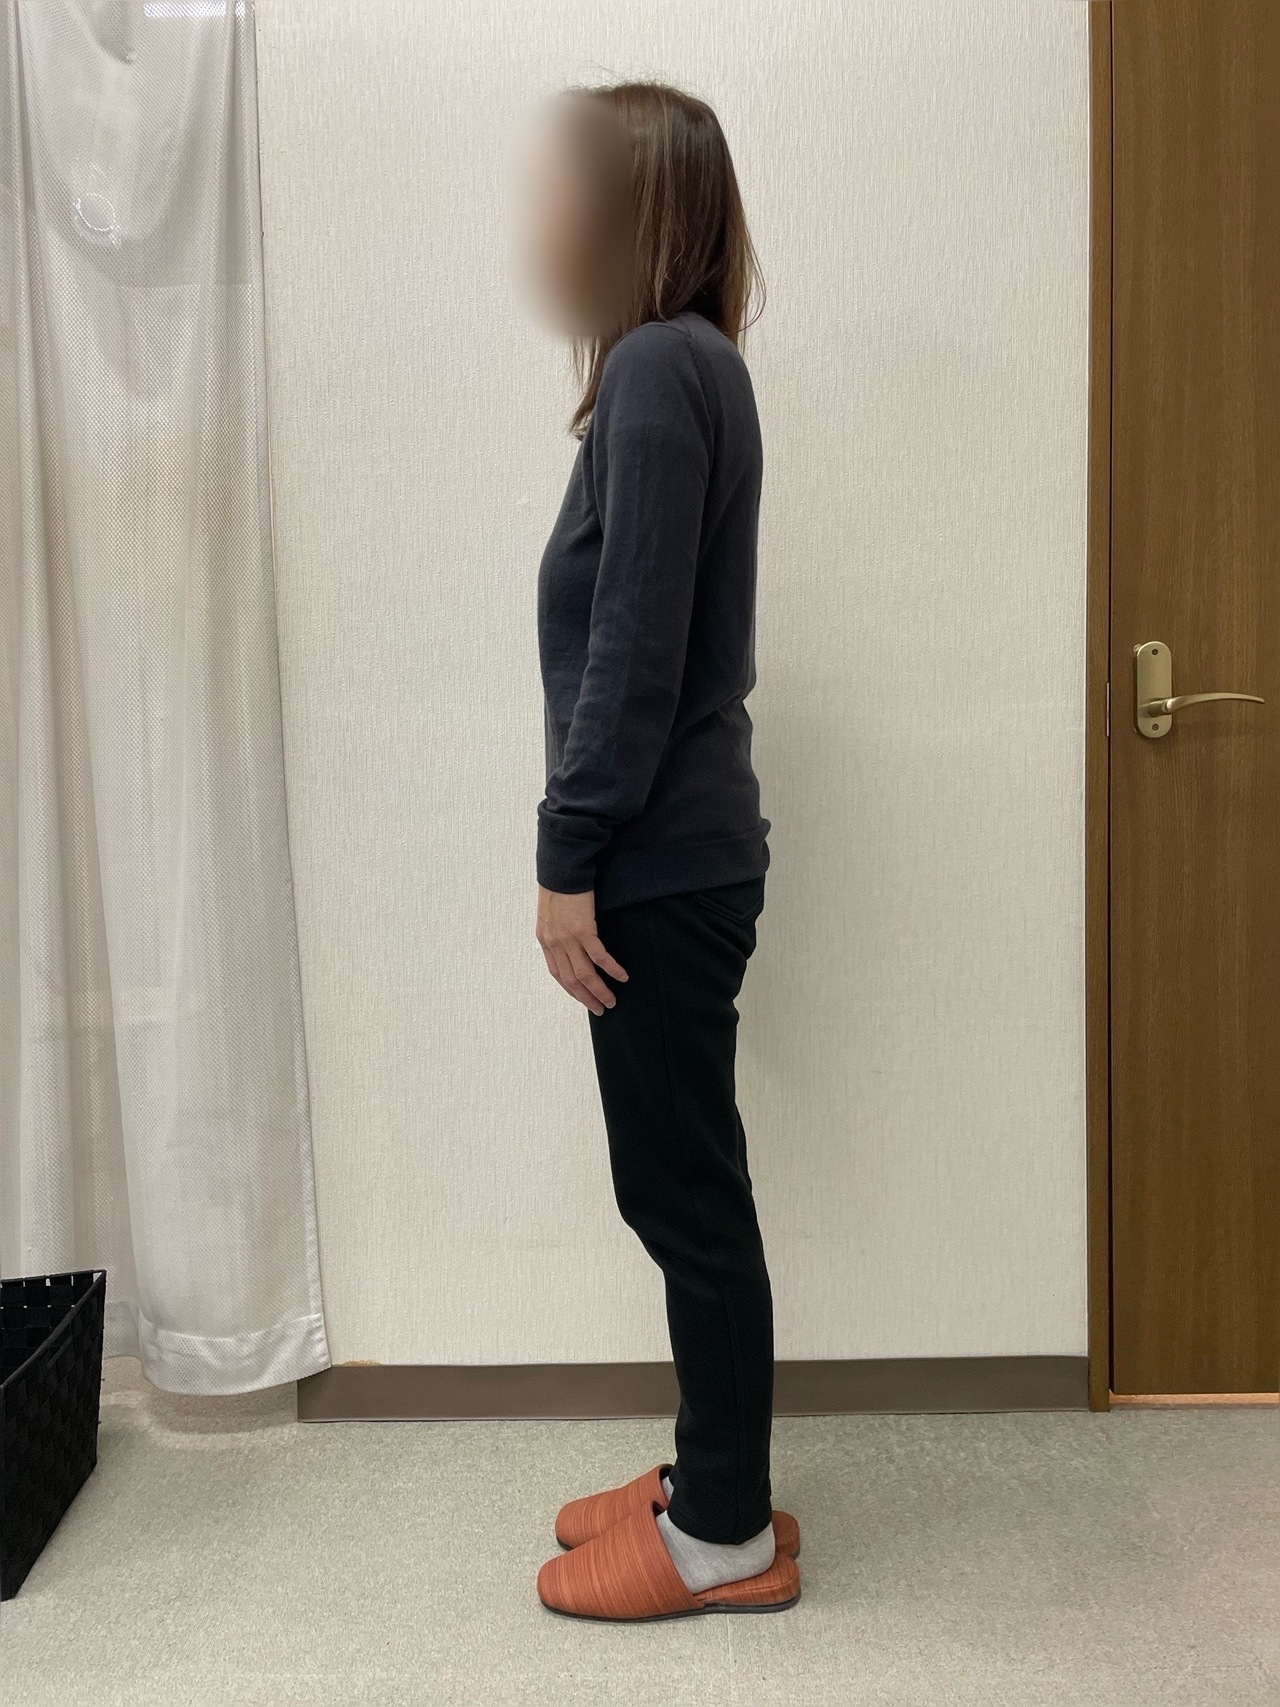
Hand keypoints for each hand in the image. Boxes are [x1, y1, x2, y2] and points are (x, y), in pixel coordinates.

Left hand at [536, 886, 628, 1015]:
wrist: (562, 870)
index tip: (583, 999)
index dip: (571, 990)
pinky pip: (599, 957)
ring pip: (584, 974)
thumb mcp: (552, 913)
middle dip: (587, 997)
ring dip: (599, 991)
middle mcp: (554, 944)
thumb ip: (558, 931)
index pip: (558, 974)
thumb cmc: (559, 887)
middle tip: (601, 1009)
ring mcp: (568, 939)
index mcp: (546, 941)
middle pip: (571, 980)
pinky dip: (611, 969)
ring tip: (612, 1001)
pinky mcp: (583, 930)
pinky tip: (622, 977)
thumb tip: (569, 942)